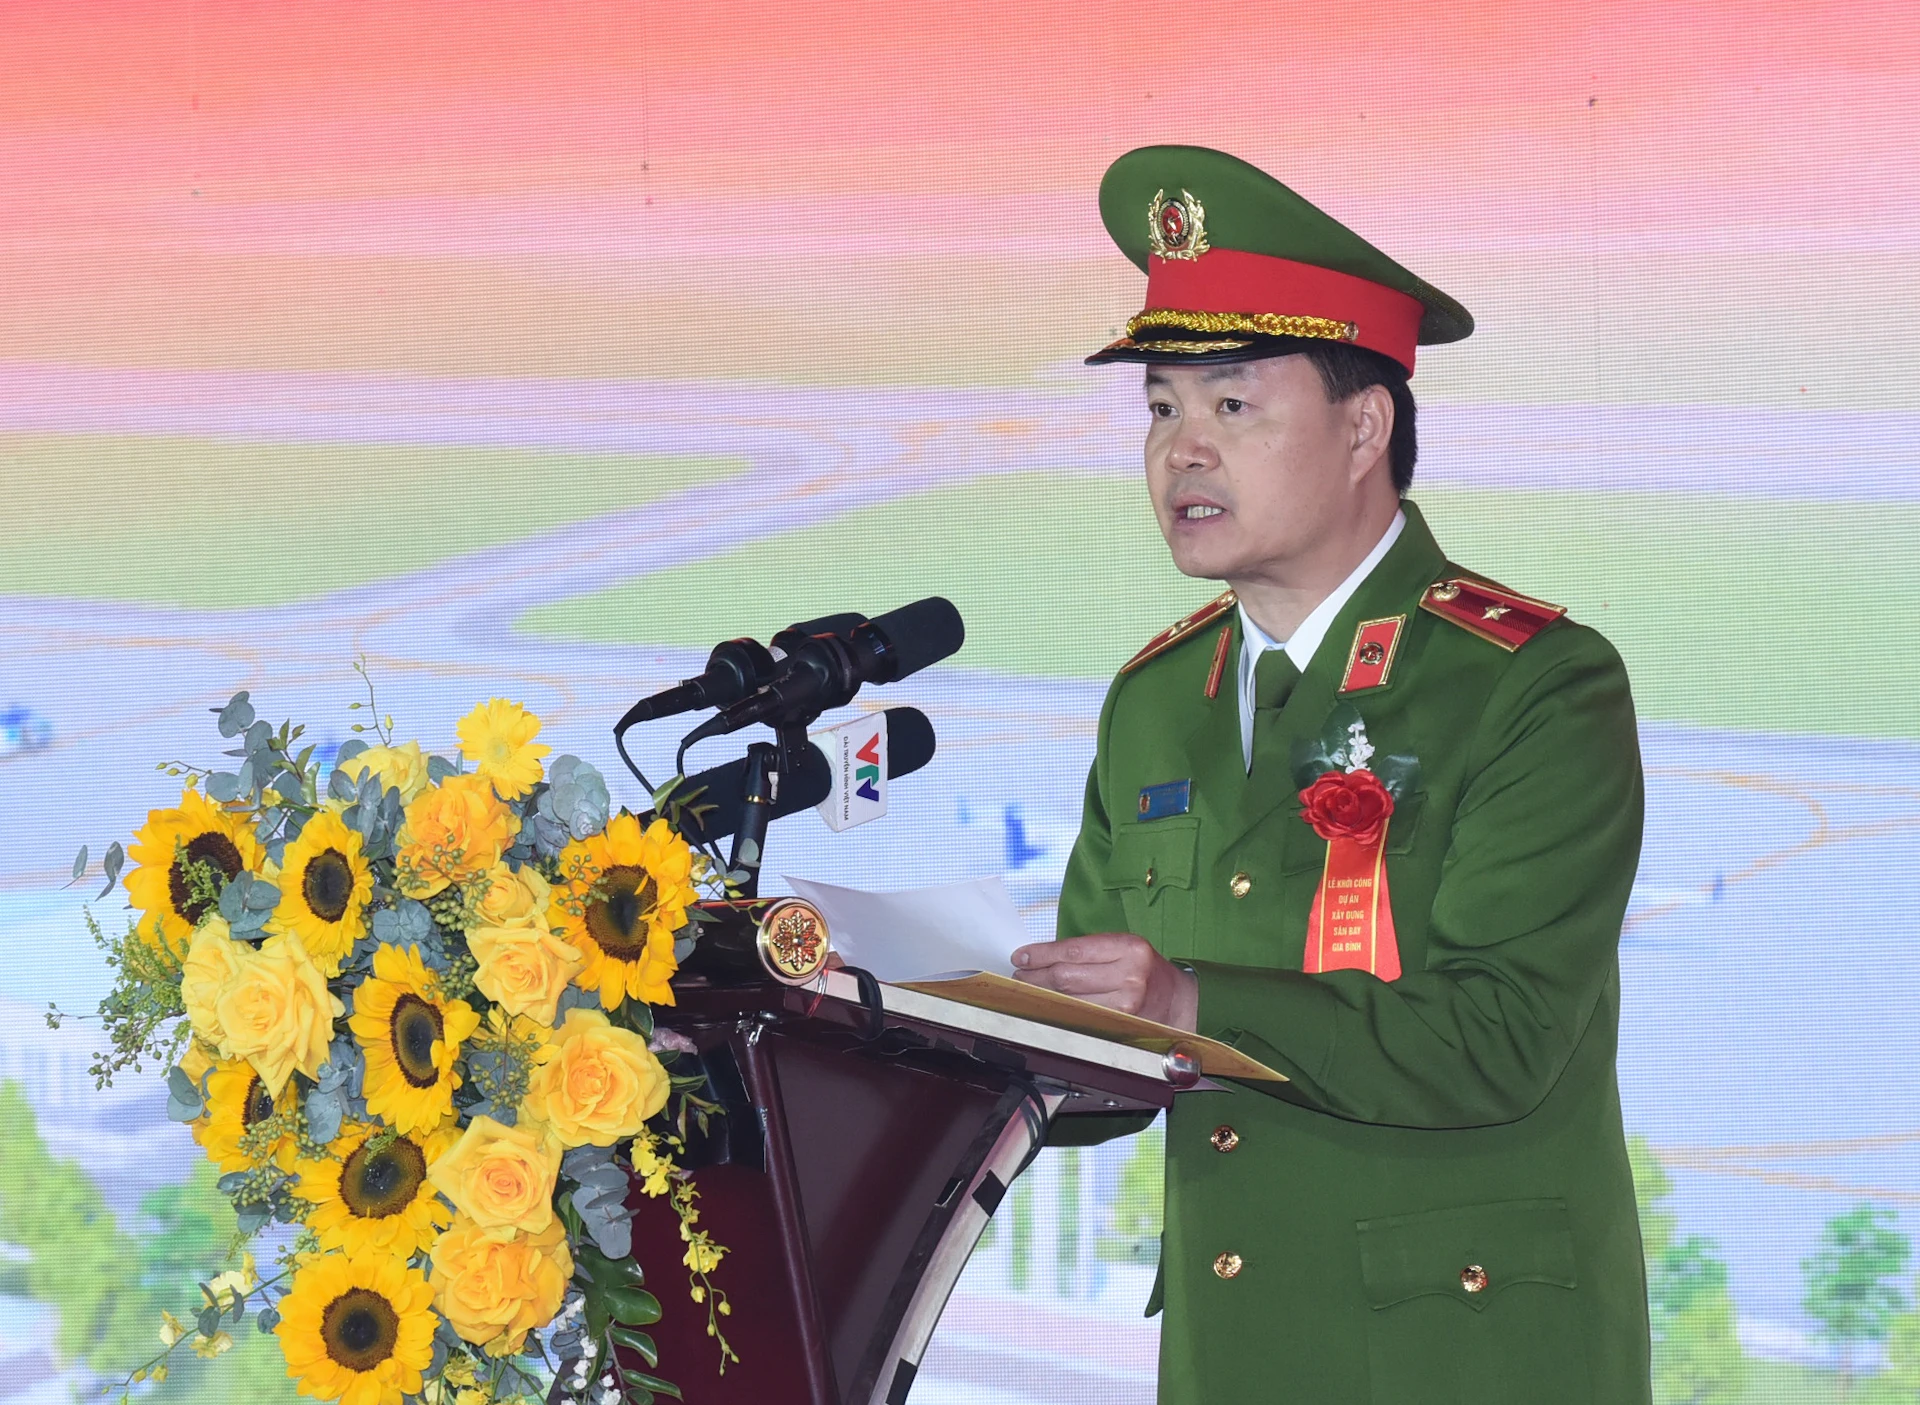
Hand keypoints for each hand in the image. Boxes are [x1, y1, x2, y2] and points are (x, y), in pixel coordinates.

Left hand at [1011, 933, 1198, 1030]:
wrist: (1180, 1002)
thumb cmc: (1147, 971)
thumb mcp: (1126, 948)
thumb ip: (1090, 951)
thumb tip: (1043, 957)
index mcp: (1130, 947)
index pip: (1073, 950)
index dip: (1041, 954)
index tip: (1021, 957)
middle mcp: (1129, 975)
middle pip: (1067, 977)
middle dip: (1036, 975)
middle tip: (1020, 975)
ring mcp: (1125, 1004)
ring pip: (1070, 1000)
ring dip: (1043, 995)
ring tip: (1029, 989)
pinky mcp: (1121, 1025)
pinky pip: (1080, 1016)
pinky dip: (1060, 1011)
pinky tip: (1049, 1006)